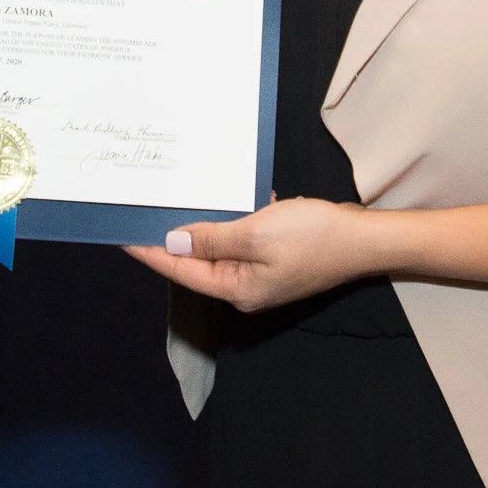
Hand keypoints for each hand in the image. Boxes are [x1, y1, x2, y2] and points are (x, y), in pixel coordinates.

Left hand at [124, 197, 374, 311]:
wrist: (366, 238)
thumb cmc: (314, 237)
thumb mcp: (256, 233)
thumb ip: (212, 239)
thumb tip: (173, 242)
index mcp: (236, 288)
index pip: (181, 270)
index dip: (149, 251)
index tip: (120, 234)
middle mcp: (245, 286)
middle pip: (196, 262)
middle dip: (169, 237)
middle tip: (139, 212)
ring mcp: (262, 273)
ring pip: (218, 248)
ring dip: (199, 225)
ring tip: (169, 202)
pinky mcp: (276, 256)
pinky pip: (241, 239)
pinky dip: (229, 220)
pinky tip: (220, 199)